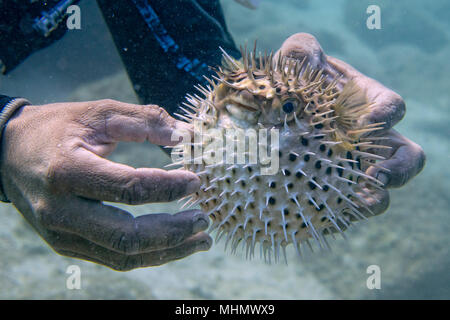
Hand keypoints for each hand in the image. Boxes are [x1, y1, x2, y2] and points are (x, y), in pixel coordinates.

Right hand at [0, 99, 211, 270]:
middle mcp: (61, 209)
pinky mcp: (65, 245)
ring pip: (123, 255)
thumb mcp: (97, 113)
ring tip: (200, 240)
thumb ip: (143, 120)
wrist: (7, 154)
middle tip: (205, 220)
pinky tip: (172, 244)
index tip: (197, 181)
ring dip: (167, 251)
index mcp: (67, 171)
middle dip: (173, 231)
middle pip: (126, 236)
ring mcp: (61, 234)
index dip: (167, 187)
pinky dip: (148, 254)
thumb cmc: (56, 129)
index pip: (127, 188)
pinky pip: (113, 258)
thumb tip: (186, 135)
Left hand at [275, 33, 425, 215]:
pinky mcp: (334, 188)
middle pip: (408, 158)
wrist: (273, 109)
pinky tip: (320, 217)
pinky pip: (346, 207)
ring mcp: (354, 165)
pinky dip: (340, 214)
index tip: (364, 122)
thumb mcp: (295, 58)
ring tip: (355, 205)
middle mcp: (369, 138)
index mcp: (367, 103)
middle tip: (374, 178)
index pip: (392, 108)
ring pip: (383, 191)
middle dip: (398, 170)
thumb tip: (303, 56)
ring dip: (375, 200)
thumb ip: (301, 51)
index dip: (386, 116)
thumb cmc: (293, 79)